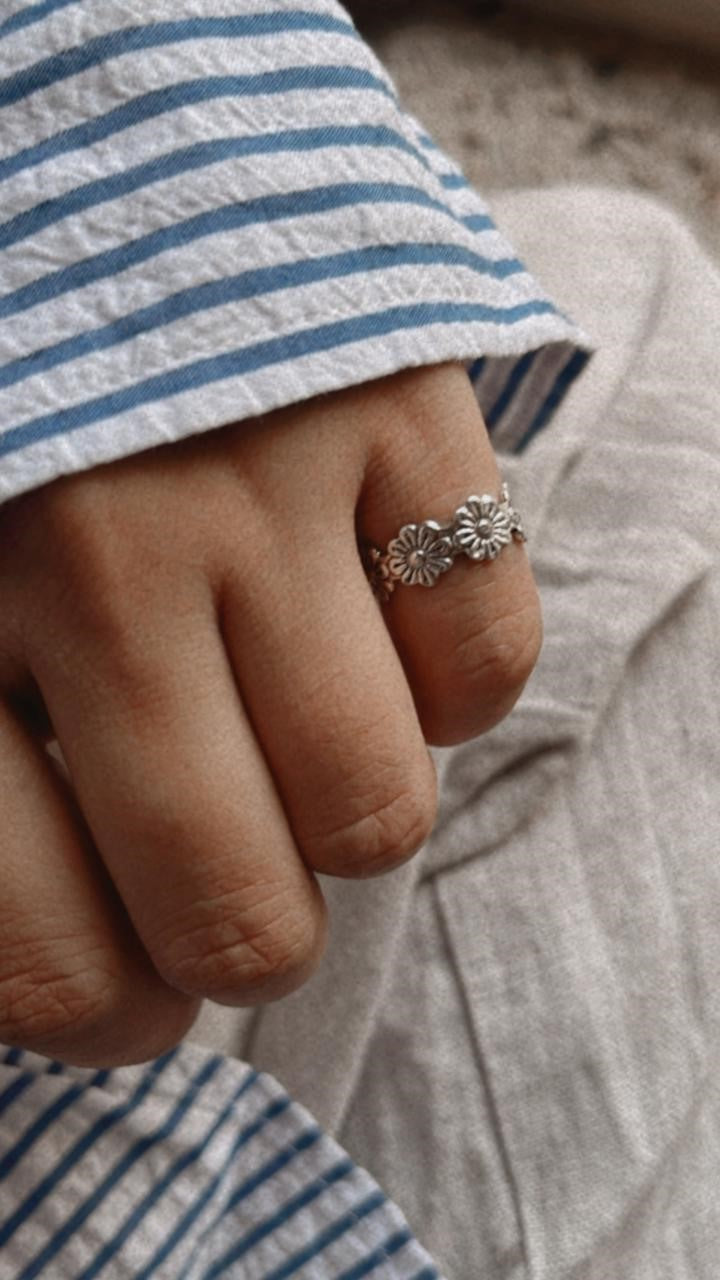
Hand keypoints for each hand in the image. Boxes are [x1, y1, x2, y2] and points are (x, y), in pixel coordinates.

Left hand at [0, 362, 540, 1065]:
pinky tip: (366, 630)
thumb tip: (87, 954)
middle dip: (239, 934)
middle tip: (218, 868)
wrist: (56, 159)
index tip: (128, 989)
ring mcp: (263, 478)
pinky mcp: (393, 404)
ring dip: (336, 813)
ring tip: (285, 728)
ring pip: (379, 811)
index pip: (54, 960)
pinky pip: (484, 656)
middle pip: (244, 917)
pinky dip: (440, 687)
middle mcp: (99, 565)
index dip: (110, 1016)